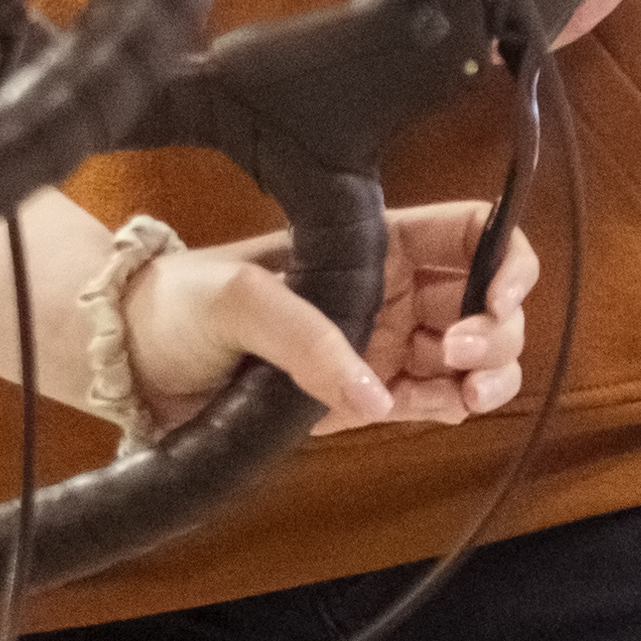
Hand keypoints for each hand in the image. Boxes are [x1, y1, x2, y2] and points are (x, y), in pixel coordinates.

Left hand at [125, 203, 542, 433]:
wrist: (133, 365)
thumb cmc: (180, 305)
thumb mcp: (238, 298)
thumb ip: (304, 335)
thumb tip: (373, 392)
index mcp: (375, 244)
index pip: (470, 232)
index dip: (507, 257)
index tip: (501, 294)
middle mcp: (393, 291)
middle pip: (489, 299)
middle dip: (499, 327)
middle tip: (461, 353)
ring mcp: (385, 346)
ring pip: (477, 357)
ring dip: (491, 375)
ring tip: (465, 394)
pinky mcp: (367, 399)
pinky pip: (437, 402)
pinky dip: (457, 407)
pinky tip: (445, 408)